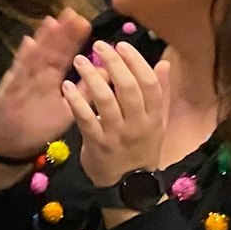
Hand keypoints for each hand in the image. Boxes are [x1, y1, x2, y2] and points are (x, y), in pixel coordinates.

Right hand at [0, 10, 89, 184]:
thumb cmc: (40, 125)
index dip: (73, 39)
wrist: (13, 143)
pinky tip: (28, 43)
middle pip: (50, 50)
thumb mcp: (67, 109)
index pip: (65, 55)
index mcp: (52, 78)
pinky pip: (18, 74)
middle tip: (72, 14)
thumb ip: (84, 92)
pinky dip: (23, 59)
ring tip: (52, 22)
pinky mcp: (11, 91)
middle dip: (60, 33)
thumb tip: (104, 72)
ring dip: (43, 40)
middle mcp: (38, 75)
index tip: (84, 22)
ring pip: (35, 58)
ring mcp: (23, 81)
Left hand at [67, 41, 172, 189]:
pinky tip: (66, 87)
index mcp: (154, 117)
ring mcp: (117, 135)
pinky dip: (75, 101)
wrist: (127, 185)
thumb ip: (161, 93)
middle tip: (99, 45)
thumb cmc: (140, 146)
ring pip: (105, 100)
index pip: (149, 84)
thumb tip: (164, 63)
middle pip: (128, 88)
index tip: (122, 44)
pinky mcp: (97, 144)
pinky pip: (85, 119)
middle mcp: (138, 125)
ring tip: (79, 60)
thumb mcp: (156, 122)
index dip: (136, 62)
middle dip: (113, 63)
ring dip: (91, 77)